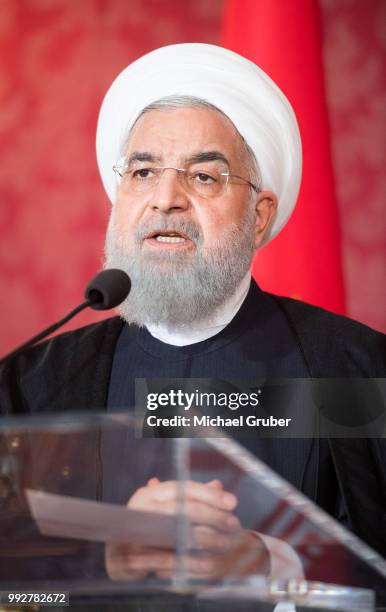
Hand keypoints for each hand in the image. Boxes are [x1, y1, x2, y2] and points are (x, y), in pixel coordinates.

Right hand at [106, 478, 268, 580]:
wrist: (117, 553)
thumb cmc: (149, 527)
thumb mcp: (168, 509)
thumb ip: (191, 498)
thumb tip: (217, 486)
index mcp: (149, 495)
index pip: (181, 488)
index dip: (208, 494)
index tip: (232, 502)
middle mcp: (140, 510)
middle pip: (180, 509)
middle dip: (211, 516)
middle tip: (234, 524)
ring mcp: (133, 534)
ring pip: (175, 534)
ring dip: (205, 540)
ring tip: (226, 544)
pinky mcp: (131, 558)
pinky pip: (165, 560)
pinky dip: (189, 562)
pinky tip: (209, 564)